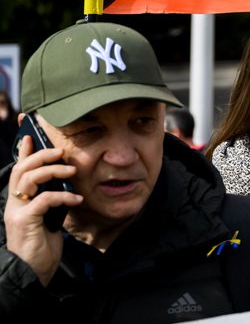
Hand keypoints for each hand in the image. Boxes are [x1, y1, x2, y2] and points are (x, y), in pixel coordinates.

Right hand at [4, 131, 82, 285]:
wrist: (33, 272)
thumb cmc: (42, 244)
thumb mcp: (48, 217)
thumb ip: (51, 200)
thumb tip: (65, 184)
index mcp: (19, 200)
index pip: (19, 170)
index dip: (24, 151)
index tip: (31, 134)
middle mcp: (14, 203)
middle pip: (22, 169)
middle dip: (41, 155)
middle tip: (61, 151)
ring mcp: (17, 212)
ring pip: (28, 179)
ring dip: (52, 171)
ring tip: (72, 172)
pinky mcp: (25, 222)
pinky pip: (43, 200)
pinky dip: (62, 197)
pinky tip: (76, 200)